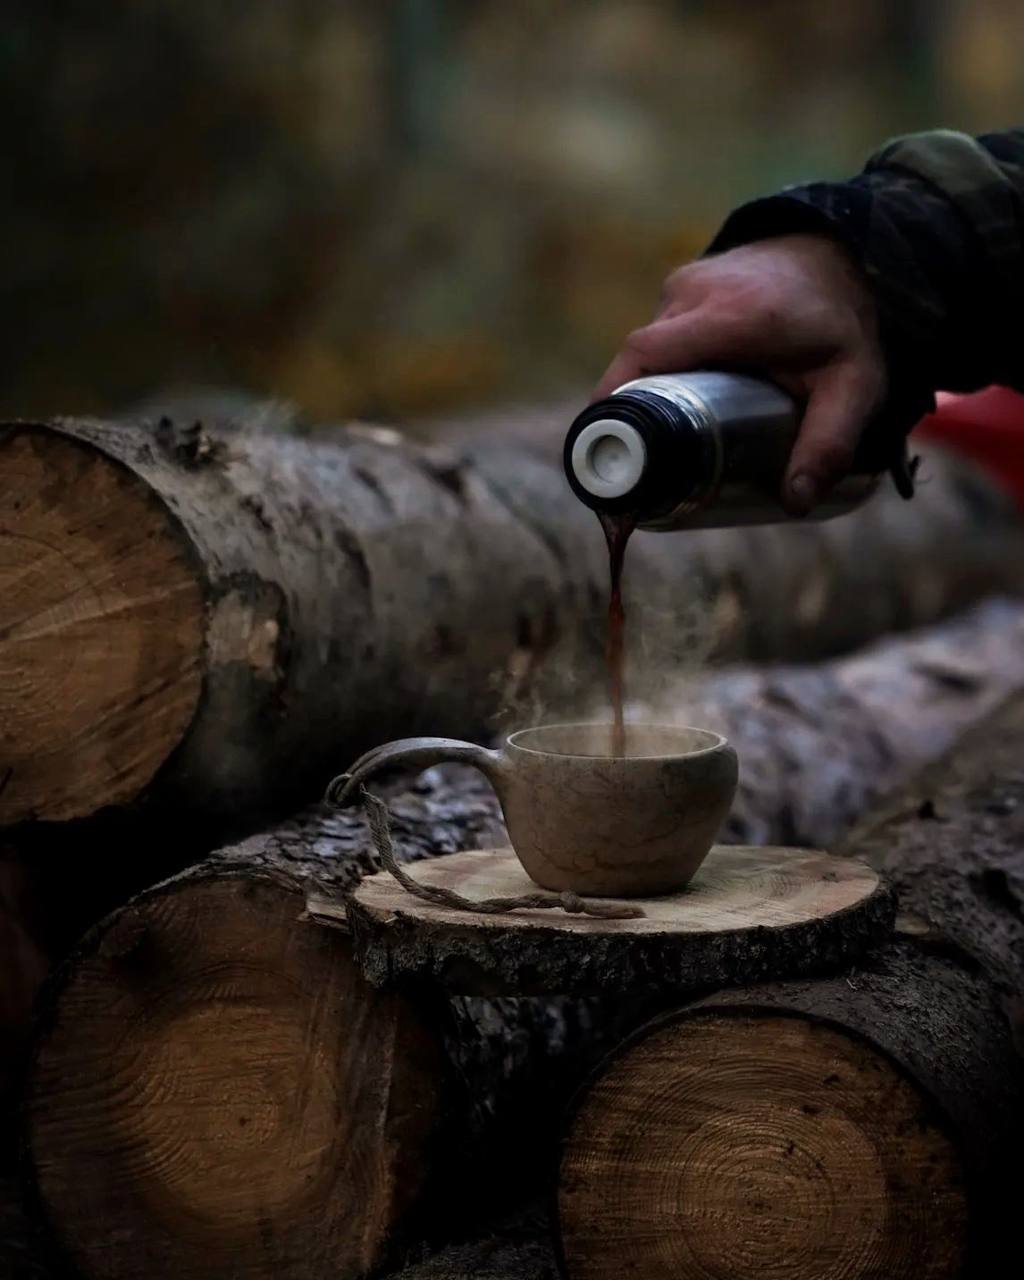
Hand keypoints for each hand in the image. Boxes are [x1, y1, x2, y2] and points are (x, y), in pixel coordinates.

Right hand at [593, 234, 885, 514]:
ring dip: (653, 388)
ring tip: (671, 431)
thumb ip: (829, 443)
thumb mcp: (854, 387)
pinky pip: (657, 335)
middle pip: (640, 360)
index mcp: (735, 317)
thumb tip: (796, 502)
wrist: (844, 254)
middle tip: (644, 460)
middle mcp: (700, 291)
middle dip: (635, 410)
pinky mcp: (681, 284)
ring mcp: (686, 282)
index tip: (604, 443)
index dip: (616, 399)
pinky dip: (662, 368)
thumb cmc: (843, 326)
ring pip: (647, 349)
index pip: (646, 354)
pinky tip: (681, 395)